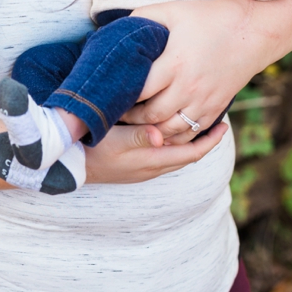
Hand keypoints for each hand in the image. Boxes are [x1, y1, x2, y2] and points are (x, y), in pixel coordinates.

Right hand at [82, 120, 229, 184]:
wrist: (67, 166)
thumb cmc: (90, 149)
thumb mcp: (114, 139)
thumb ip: (138, 136)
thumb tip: (161, 136)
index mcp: (153, 161)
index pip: (193, 153)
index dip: (211, 140)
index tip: (225, 125)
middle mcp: (152, 168)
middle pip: (188, 156)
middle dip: (204, 140)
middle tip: (216, 121)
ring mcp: (143, 170)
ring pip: (175, 156)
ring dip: (189, 142)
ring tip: (197, 123)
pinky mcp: (133, 167)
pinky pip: (162, 156)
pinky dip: (173, 144)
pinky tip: (169, 131)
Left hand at [120, 0, 259, 142]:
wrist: (253, 32)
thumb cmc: (210, 18)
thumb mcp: (173, 10)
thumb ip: (142, 16)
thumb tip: (118, 27)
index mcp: (174, 64)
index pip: (139, 93)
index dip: (121, 97)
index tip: (111, 94)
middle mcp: (189, 87)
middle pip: (151, 116)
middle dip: (132, 117)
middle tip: (119, 110)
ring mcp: (204, 101)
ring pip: (170, 130)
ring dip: (152, 129)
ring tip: (139, 122)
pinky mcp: (216, 108)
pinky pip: (191, 133)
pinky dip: (174, 136)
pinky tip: (164, 129)